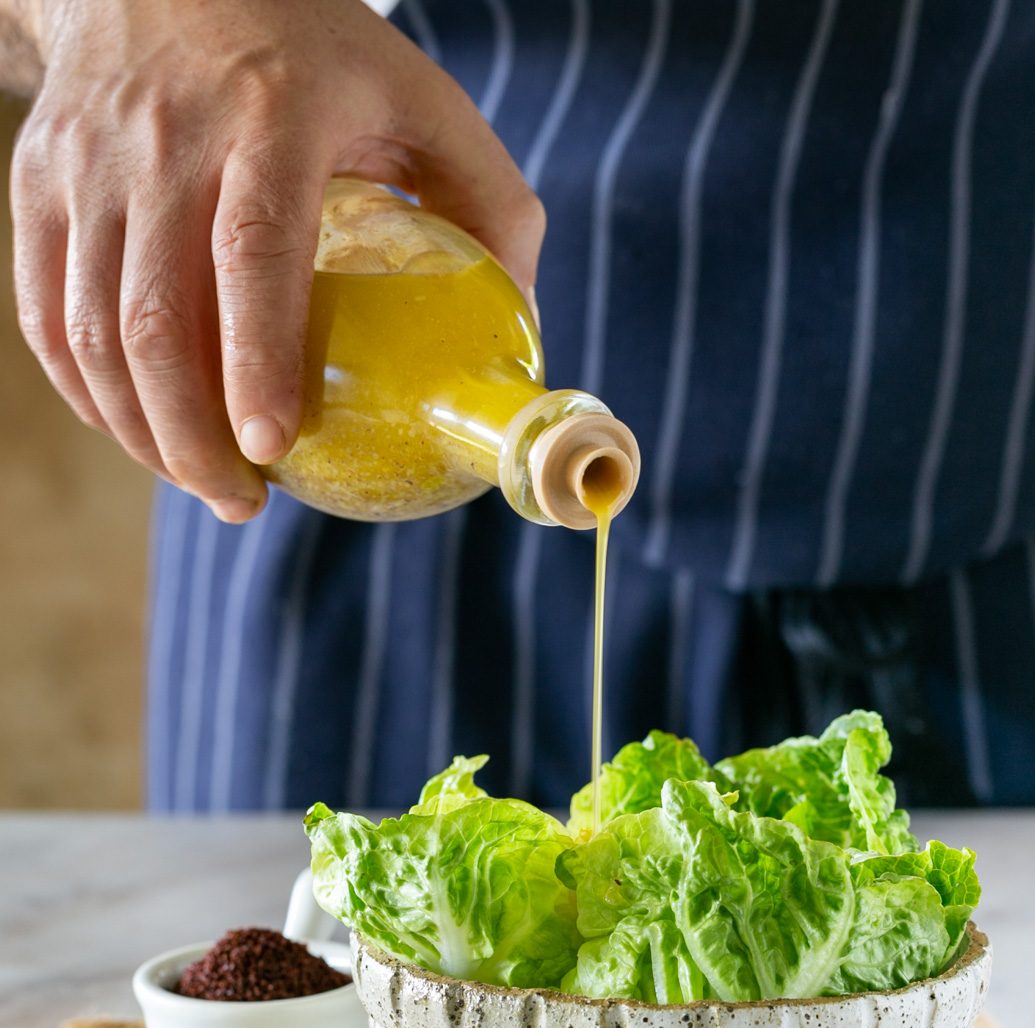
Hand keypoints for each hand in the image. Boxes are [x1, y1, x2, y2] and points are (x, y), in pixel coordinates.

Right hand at [10, 0, 543, 519]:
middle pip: (151, 318)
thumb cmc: (316, 56)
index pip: (252, 251)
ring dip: (143, 434)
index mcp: (271, 115)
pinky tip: (143, 433)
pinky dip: (89, 394)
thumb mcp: (422, 101)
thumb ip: (492, 206)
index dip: (256, 359)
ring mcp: (85, 162)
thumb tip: (524, 328)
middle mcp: (162, 138)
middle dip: (191, 438)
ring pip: (88, 331)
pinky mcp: (37, 185)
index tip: (274, 445)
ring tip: (206, 483)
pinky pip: (46, 315)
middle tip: (244, 501)